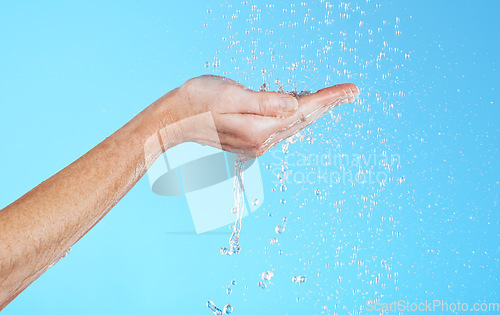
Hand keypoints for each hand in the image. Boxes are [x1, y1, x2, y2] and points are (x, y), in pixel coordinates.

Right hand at [164, 75, 358, 156]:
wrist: (172, 121)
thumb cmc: (196, 102)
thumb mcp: (230, 95)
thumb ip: (264, 102)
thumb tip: (295, 104)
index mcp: (260, 129)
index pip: (303, 111)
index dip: (329, 99)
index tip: (351, 89)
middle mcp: (261, 142)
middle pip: (303, 120)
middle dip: (328, 105)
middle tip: (351, 92)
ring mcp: (255, 144)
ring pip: (293, 125)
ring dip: (314, 111)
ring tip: (335, 98)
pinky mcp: (249, 141)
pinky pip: (280, 127)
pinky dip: (296, 115)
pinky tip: (303, 106)